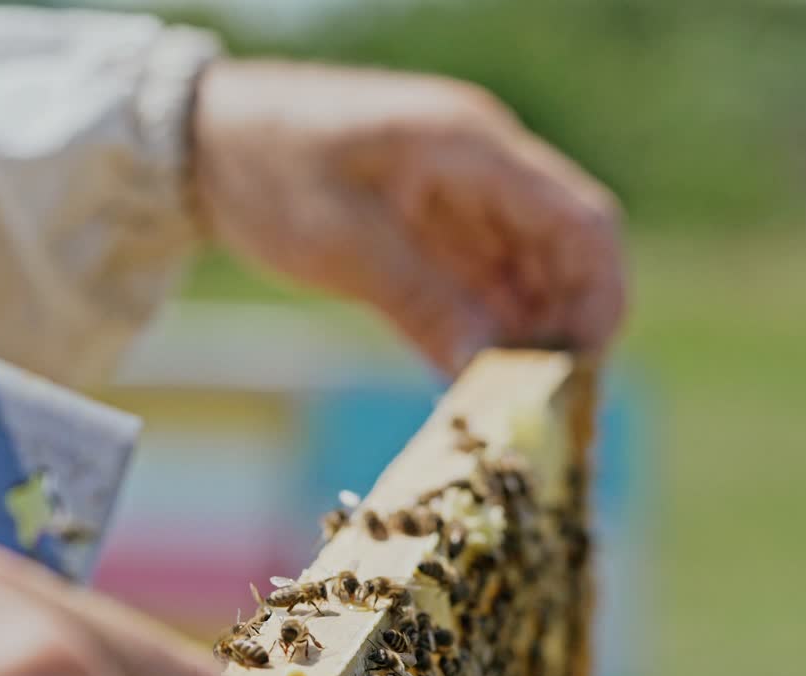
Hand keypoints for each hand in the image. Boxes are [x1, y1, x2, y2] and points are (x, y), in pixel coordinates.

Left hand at [193, 61, 625, 371]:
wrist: (203, 137)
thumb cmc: (269, 166)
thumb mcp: (342, 240)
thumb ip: (423, 300)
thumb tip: (488, 369)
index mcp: (475, 151)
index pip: (583, 221)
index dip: (602, 296)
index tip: (587, 370)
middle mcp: (484, 175)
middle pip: (567, 255)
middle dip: (568, 329)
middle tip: (545, 405)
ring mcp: (460, 206)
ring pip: (529, 279)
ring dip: (528, 340)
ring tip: (508, 406)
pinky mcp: (430, 238)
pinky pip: (481, 291)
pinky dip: (486, 336)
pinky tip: (474, 384)